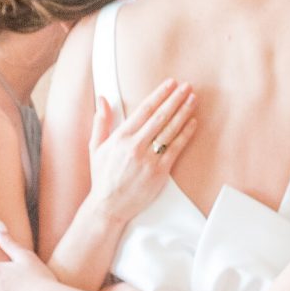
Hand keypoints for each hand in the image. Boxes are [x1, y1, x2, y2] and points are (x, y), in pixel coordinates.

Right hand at [88, 80, 196, 220]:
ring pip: (170, 130)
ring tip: (193, 99)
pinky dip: (185, 134)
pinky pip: (175, 149)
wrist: (109, 206)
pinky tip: (193, 122)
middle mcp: (135, 146)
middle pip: (160, 116)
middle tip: (187, 86)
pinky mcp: (159, 172)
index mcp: (120, 137)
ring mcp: (148, 159)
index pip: (144, 110)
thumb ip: (101, 122)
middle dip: (175, 99)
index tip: (170, 84)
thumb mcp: (96, 147)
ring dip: (183, 112)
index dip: (159, 95)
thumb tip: (103, 99)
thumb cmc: (102, 177)